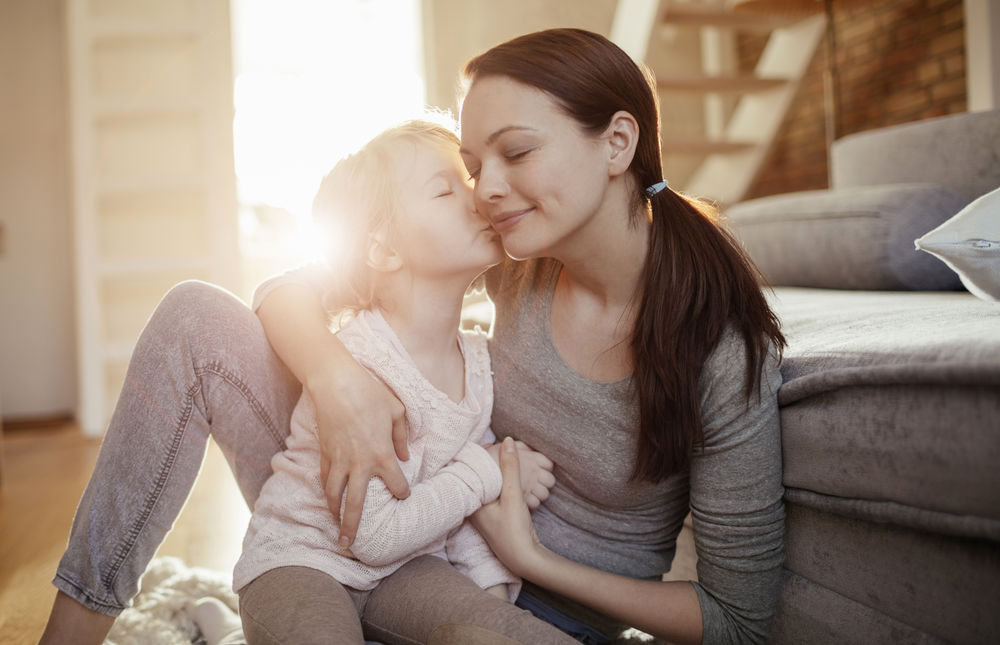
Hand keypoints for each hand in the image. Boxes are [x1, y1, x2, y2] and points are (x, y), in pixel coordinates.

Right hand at [311, 362, 409, 546]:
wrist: (335, 384)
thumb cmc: (370, 393)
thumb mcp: (396, 411)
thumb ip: (402, 436)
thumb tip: (406, 456)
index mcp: (382, 455)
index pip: (396, 485)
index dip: (402, 493)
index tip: (404, 496)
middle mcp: (359, 464)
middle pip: (356, 505)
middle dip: (354, 527)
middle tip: (351, 546)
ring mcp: (339, 460)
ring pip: (334, 496)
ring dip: (335, 514)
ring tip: (337, 529)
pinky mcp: (324, 453)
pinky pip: (325, 479)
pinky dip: (326, 492)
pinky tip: (328, 500)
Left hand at [473, 438, 546, 576]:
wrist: (525, 559)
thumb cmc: (514, 531)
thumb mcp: (513, 496)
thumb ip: (510, 468)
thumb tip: (508, 441)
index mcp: (471, 501)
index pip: (469, 471)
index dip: (477, 455)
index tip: (489, 442)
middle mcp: (474, 506)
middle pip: (478, 476)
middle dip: (488, 461)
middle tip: (499, 445)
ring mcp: (484, 511)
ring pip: (488, 483)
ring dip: (497, 471)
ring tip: (507, 456)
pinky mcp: (495, 514)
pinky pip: (496, 491)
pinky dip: (503, 481)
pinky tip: (512, 475)